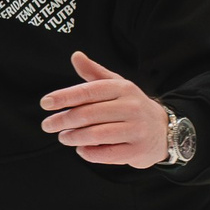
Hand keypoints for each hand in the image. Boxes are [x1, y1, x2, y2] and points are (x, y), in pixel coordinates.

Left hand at [40, 51, 169, 167]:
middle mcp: (131, 107)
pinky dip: (89, 153)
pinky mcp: (137, 151)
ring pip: (96, 135)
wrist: (163, 131)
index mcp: (123, 89)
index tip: (46, 103)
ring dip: (74, 137)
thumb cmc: (131, 106)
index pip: (89, 91)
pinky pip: (106, 154)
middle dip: (63, 120)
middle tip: (48, 125)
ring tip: (63, 137)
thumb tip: (76, 56)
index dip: (65, 97)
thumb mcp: (117, 86)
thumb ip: (94, 73)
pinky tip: (80, 149)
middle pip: (89, 114)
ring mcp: (136, 130)